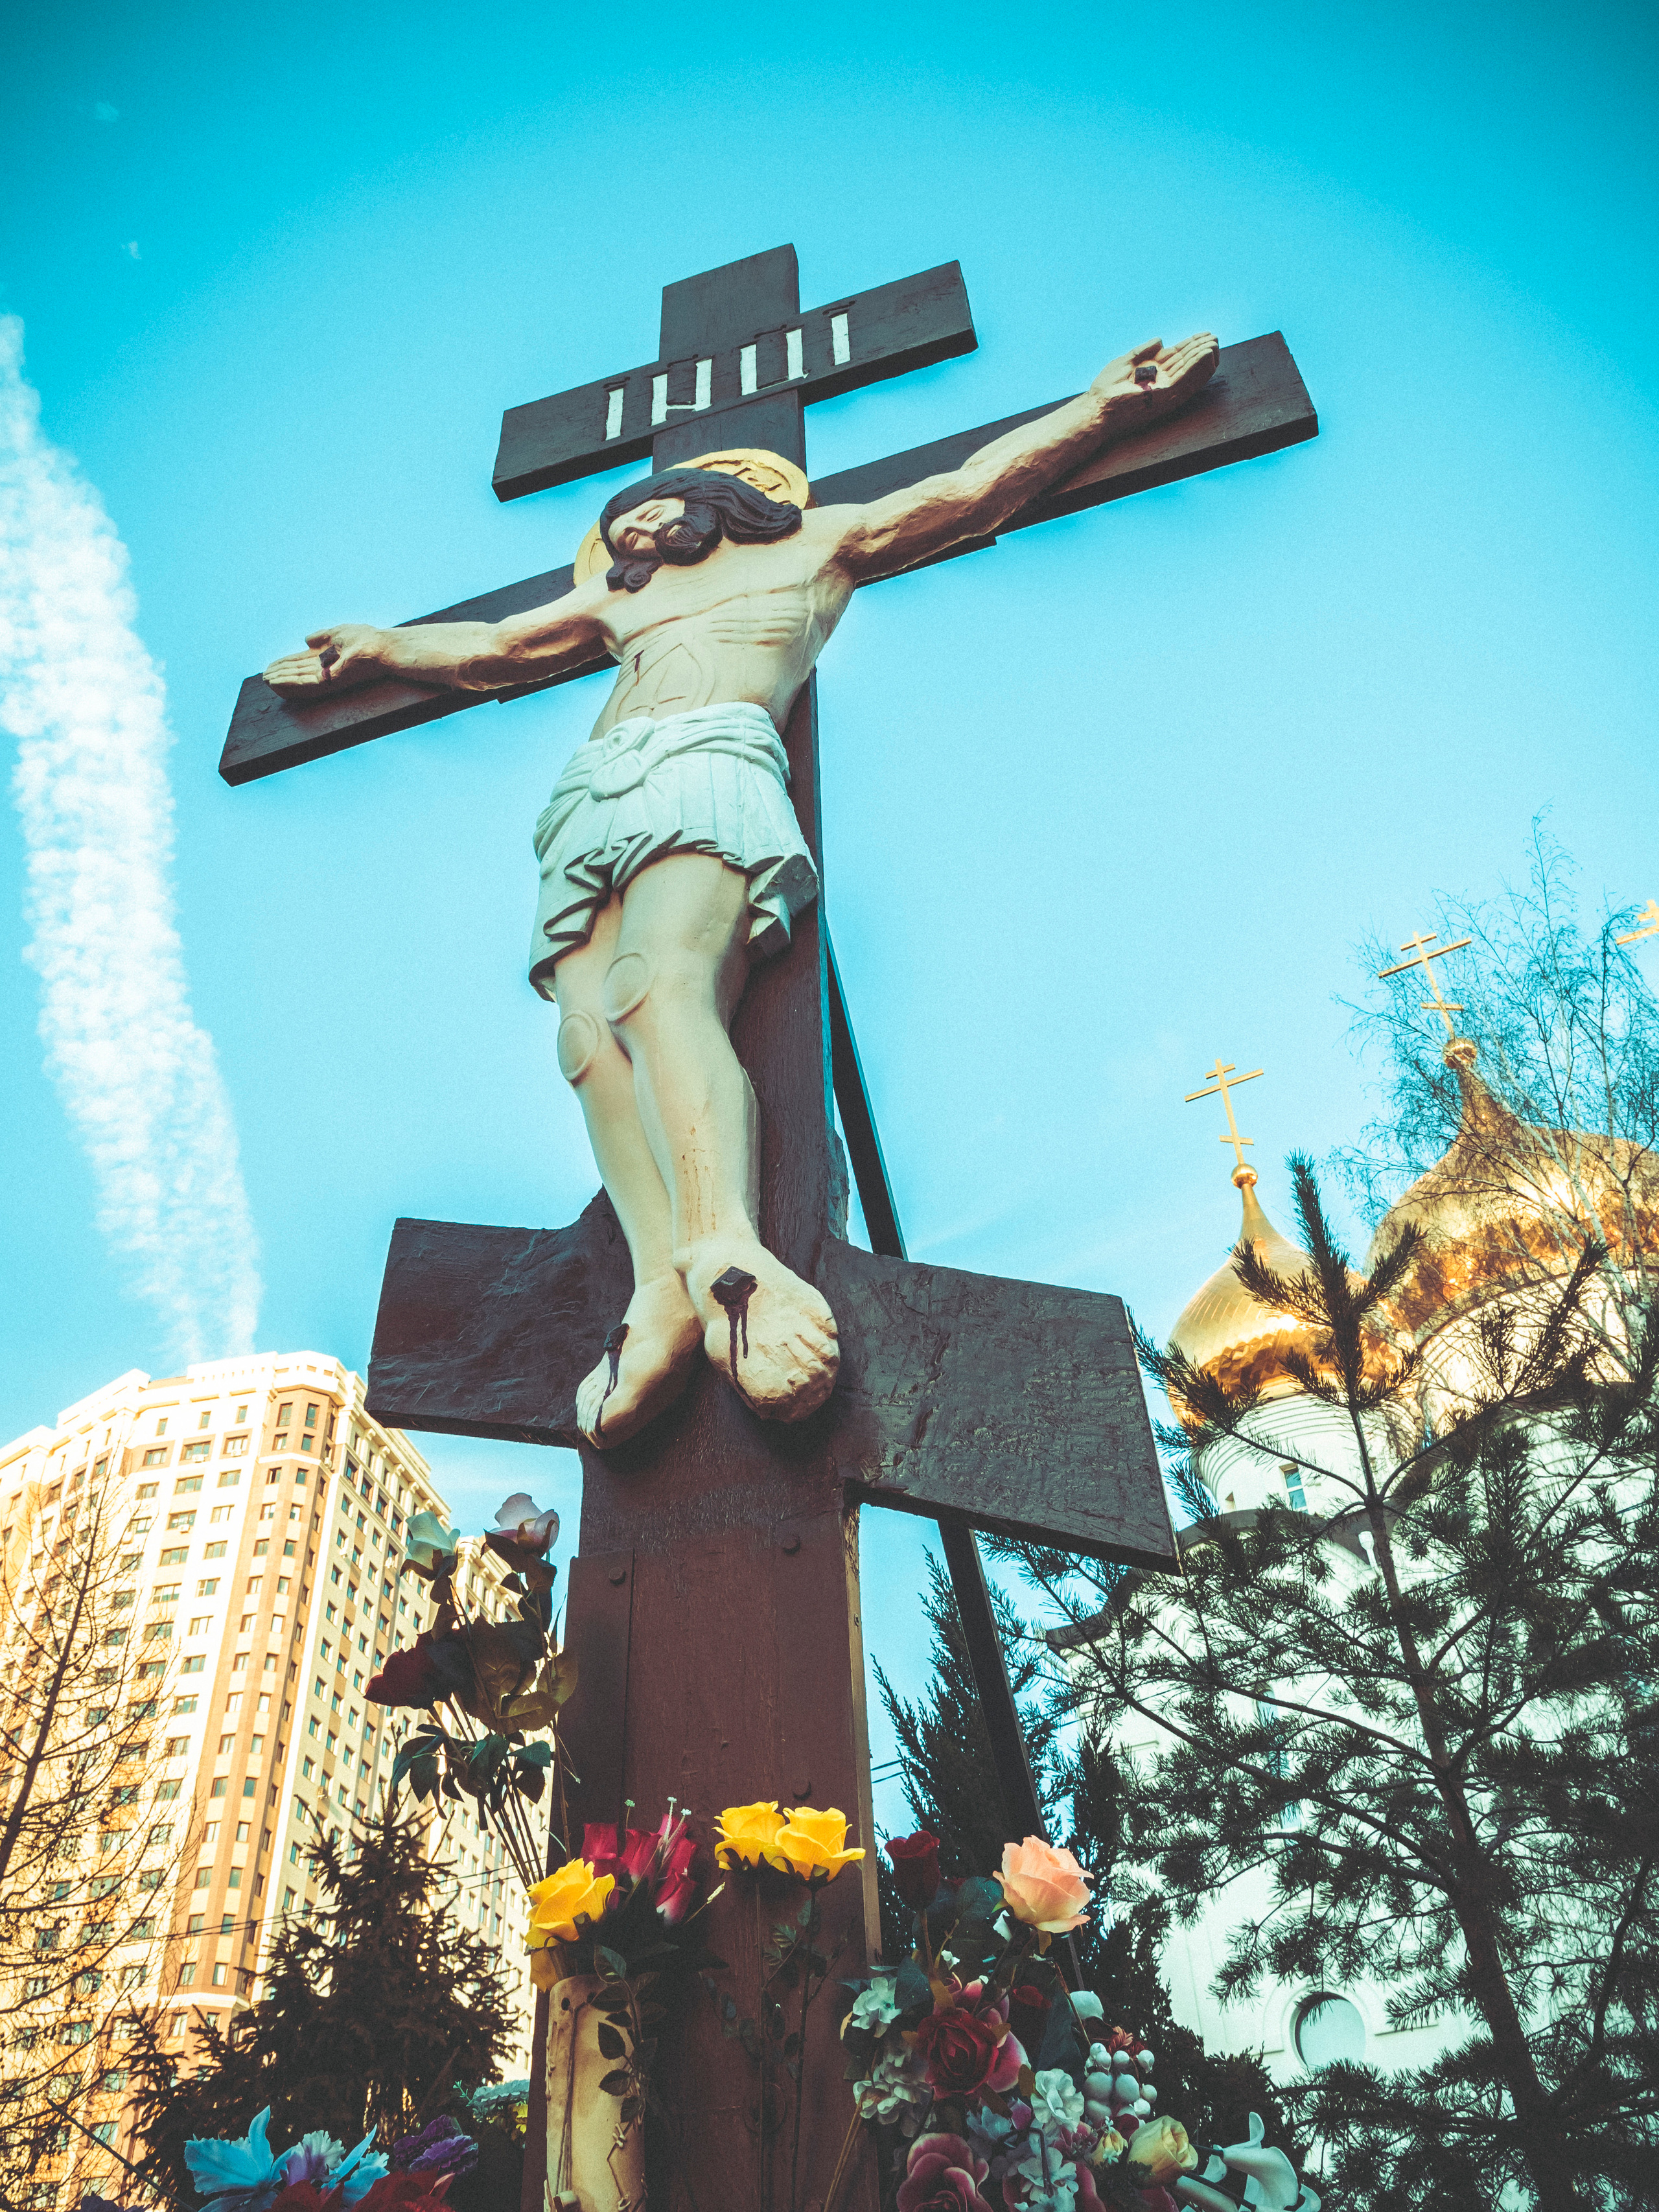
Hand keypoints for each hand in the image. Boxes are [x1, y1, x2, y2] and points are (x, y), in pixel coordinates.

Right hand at [263, 623, 385, 697]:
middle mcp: (325, 669)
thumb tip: (305, 639)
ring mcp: (328, 677)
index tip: (270, 666)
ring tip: (266, 680)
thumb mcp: (339, 633)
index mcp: (326, 658)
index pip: (301, 663)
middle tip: (264, 676)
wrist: (383, 647)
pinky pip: (306, 684)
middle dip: (280, 674)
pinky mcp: (331, 681)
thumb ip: (321, 636)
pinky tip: (277, 681)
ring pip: (299, 680)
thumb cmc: (369, 640)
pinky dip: (290, 683)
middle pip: (297, 673)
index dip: (285, 664)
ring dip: (282, 680)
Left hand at [1091, 333, 1219, 414]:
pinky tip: (1206, 354)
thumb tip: (1161, 339)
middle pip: (1188, 364)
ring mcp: (1165, 391)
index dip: (1192, 345)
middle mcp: (1163, 383)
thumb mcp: (1125, 361)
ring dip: (1203, 357)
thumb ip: (1143, 351)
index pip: (1179, 357)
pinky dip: (1197, 367)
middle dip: (1201, 349)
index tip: (1204, 334)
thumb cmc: (1106, 389)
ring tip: (1213, 343)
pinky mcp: (1165, 397)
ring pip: (1191, 373)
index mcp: (1155, 374)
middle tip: (1213, 337)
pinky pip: (1186, 381)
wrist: (1097, 407)